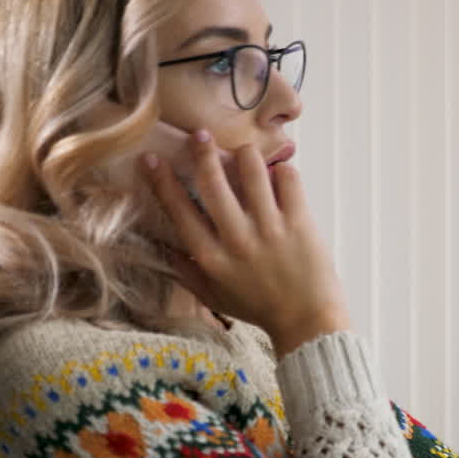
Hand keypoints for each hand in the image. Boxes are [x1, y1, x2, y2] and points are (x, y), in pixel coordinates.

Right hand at [140, 129, 350, 357]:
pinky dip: (282, 170)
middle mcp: (237, 240)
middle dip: (203, 152)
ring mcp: (270, 229)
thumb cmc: (259, 308)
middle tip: (200, 135)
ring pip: (252, 171)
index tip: (151, 158)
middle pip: (212, 182)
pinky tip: (278, 175)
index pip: (179, 211)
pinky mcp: (301, 222)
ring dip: (245, 156)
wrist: (307, 322)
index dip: (161, 181)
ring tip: (245, 155)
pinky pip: (289, 179)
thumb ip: (186, 273)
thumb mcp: (214, 297)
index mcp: (211, 258)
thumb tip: (162, 249)